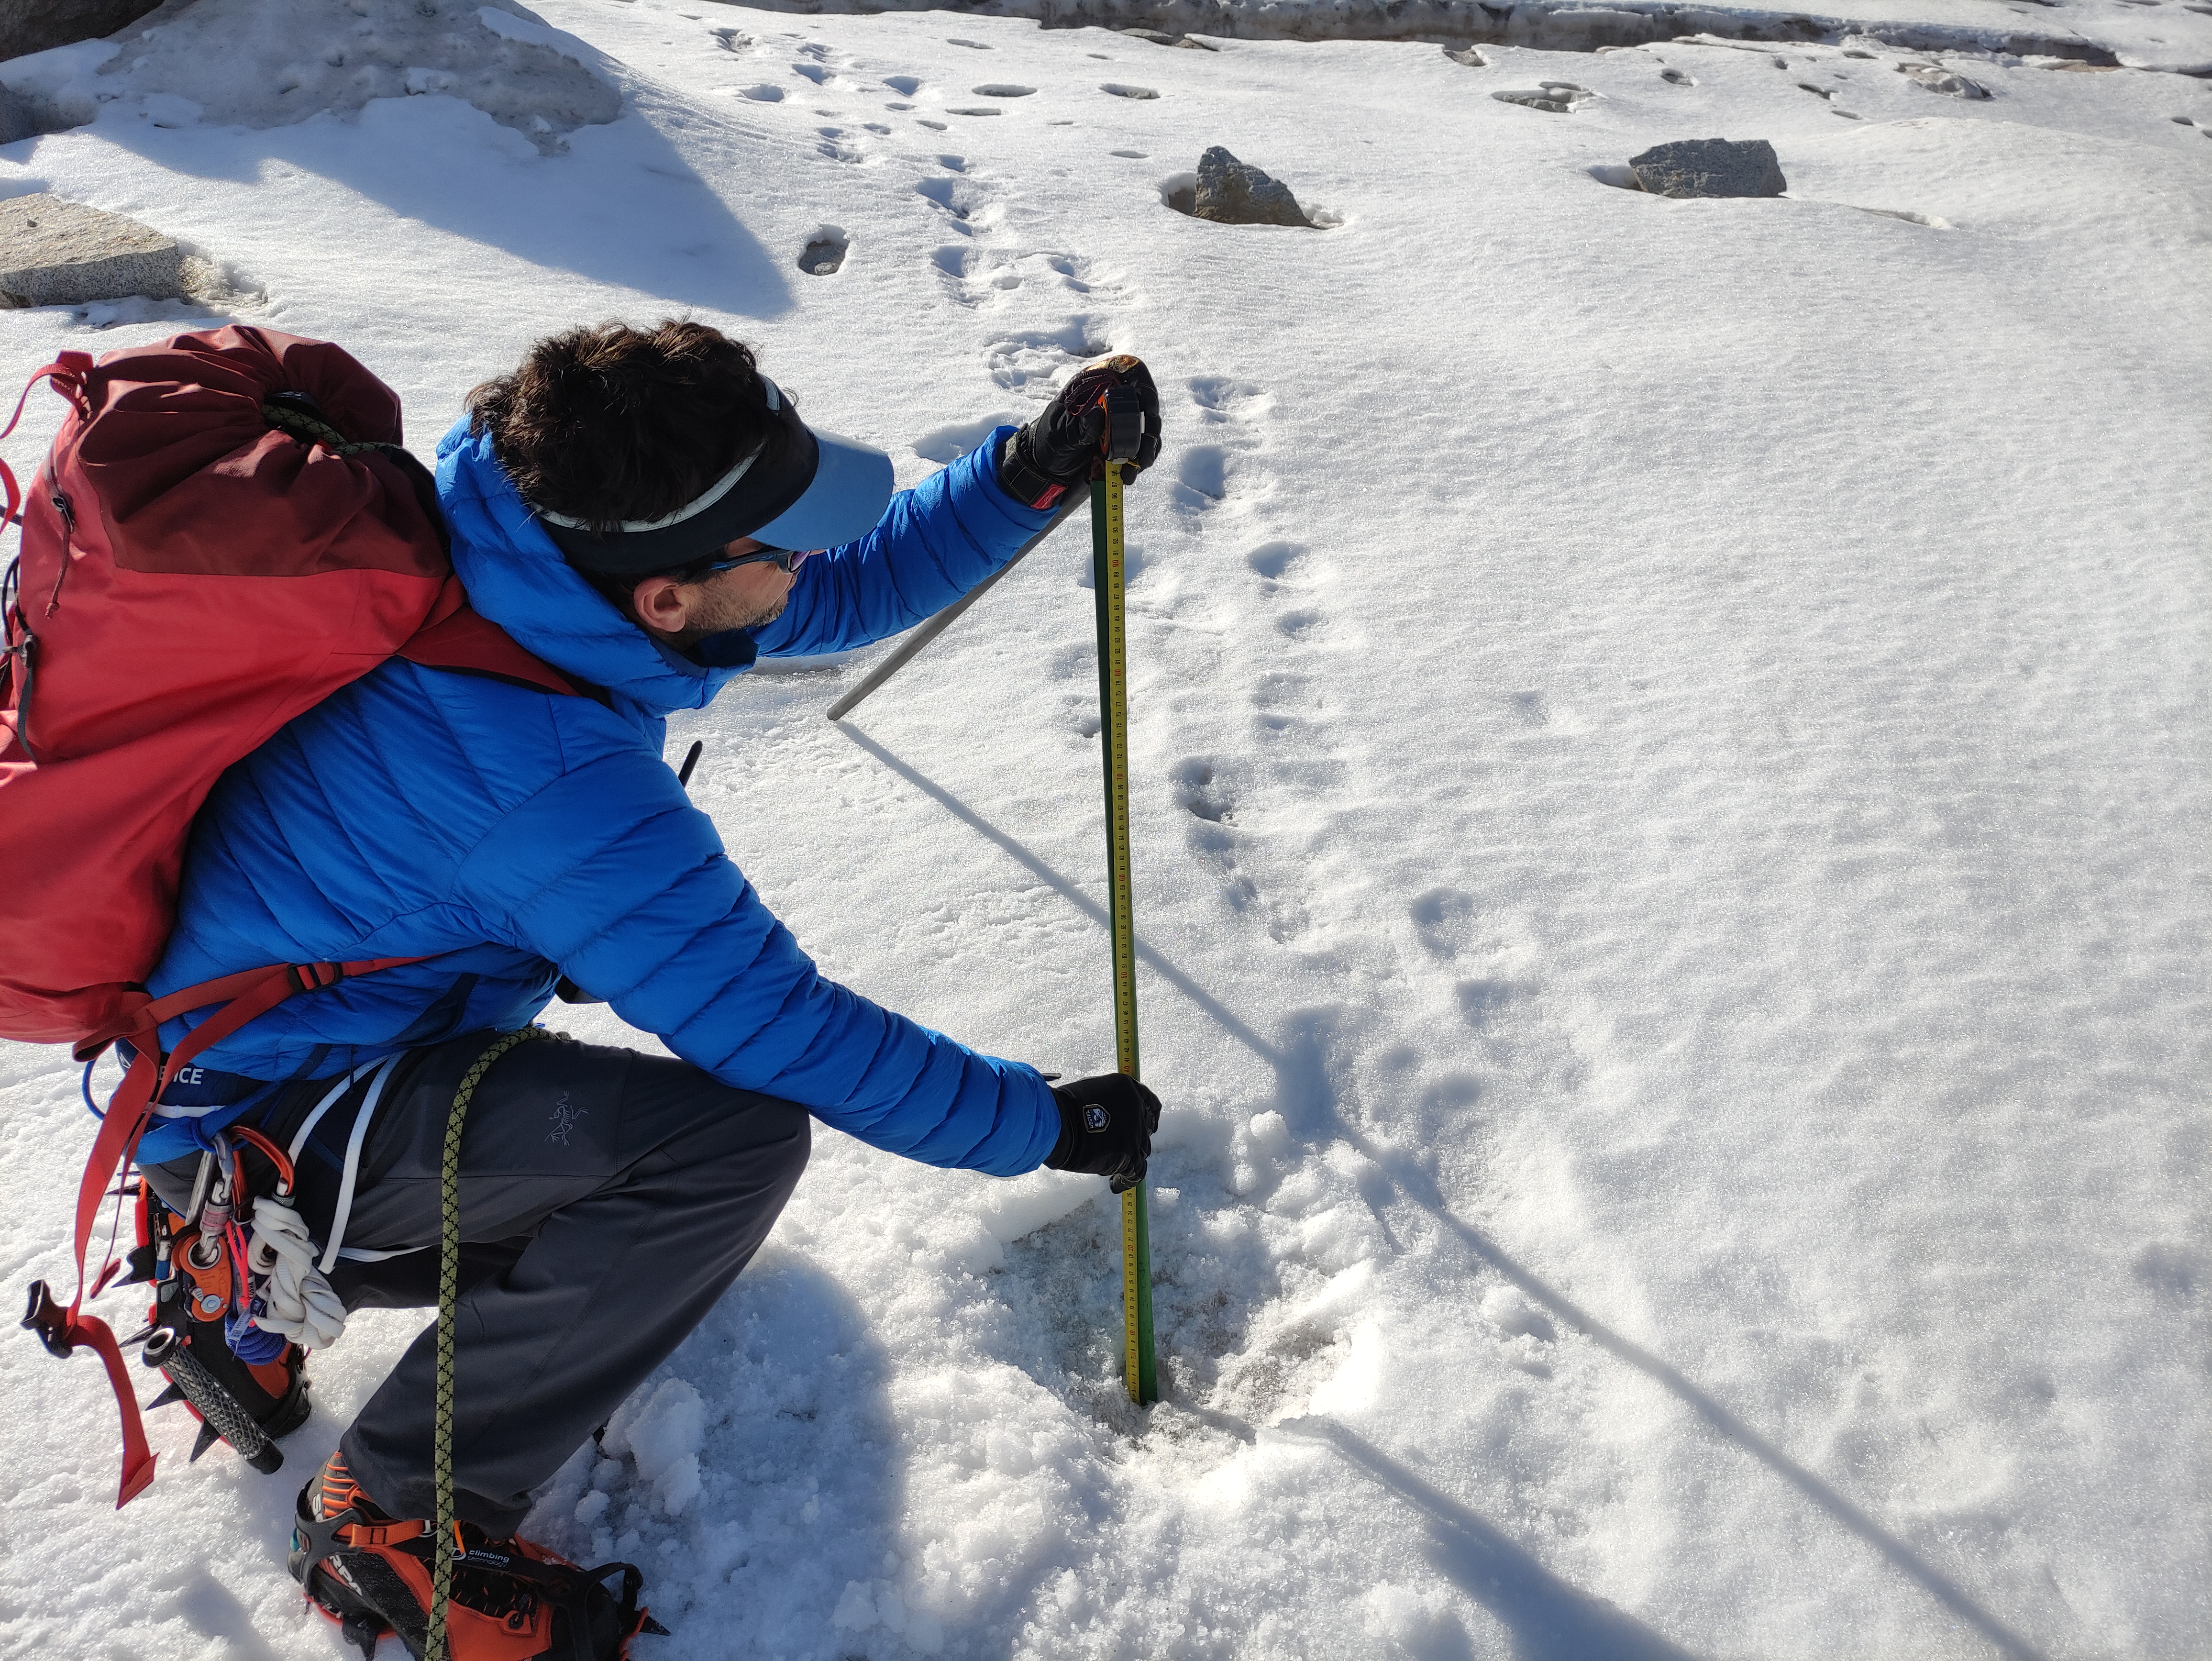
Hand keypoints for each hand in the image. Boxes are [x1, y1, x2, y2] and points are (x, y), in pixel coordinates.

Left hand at [998, 355, 1161, 508]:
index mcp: (1095, 385)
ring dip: (1147, 449)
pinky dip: (1140, 460)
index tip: (1146, 407)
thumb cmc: (1048, 442)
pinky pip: (1142, 447)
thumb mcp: (1059, 434)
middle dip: (1149, 427)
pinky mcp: (1123, 442)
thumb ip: (1078, 426)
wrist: (1045, 468)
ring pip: (1147, 428)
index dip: (1142, 385)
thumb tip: (1098, 413)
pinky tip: (1129, 474)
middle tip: (1144, 448)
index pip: (1127, 371)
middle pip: (1144, 402)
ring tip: (1136, 467)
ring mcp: (1120, 421)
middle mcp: (1112, 399)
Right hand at [1043, 1072, 1160, 1191]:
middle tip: (1120, 1145)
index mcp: (1129, 1089)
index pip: (1150, 1104)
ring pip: (1142, 1150)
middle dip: (1135, 1138)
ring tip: (1111, 1163)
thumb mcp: (1091, 1091)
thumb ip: (1106, 1100)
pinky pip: (1137, 1171)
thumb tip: (1106, 1112)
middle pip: (1146, 1129)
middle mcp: (1137, 1109)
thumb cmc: (1065, 1106)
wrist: (1060, 1125)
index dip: (1150, 1116)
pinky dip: (1126, 1179)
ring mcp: (1136, 1134)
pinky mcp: (1131, 1156)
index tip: (1149, 1123)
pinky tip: (1115, 1183)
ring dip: (1130, 1157)